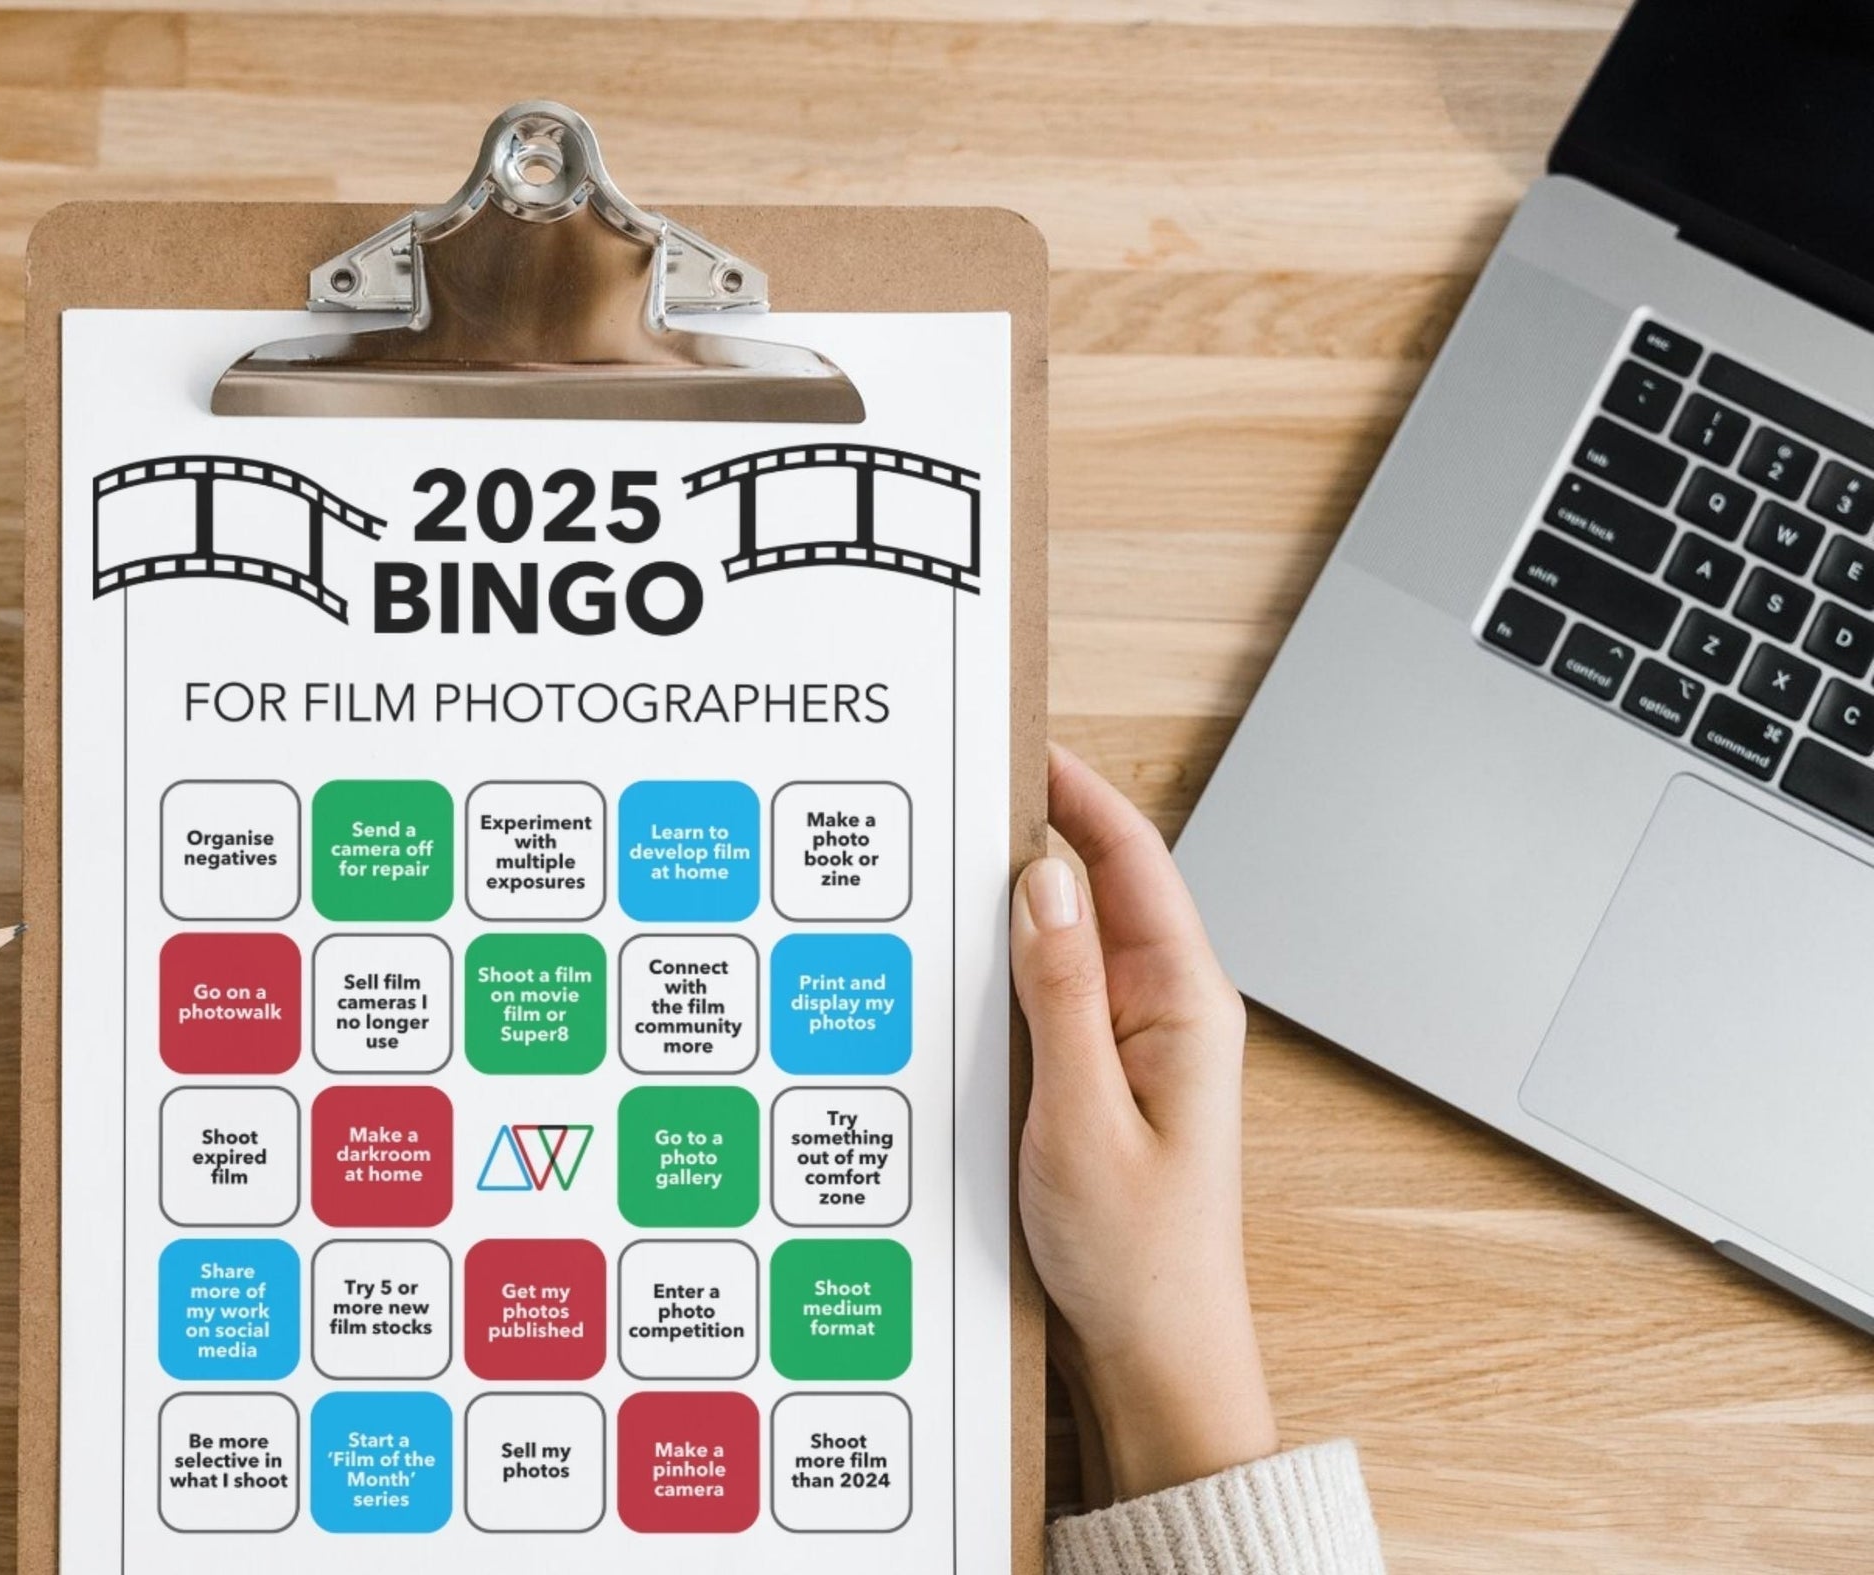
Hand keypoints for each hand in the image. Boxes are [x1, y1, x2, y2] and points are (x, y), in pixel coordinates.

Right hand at [1013, 747, 1276, 1501]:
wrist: (1153, 1357)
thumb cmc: (1137, 1257)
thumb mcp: (1083, 1116)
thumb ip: (1060, 992)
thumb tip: (1041, 879)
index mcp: (1184, 1005)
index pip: (1132, 861)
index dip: (1076, 792)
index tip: (1019, 743)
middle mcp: (1161, 1012)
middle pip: (1091, 889)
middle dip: (1027, 833)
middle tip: (950, 791)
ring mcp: (1125, 1045)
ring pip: (1058, 943)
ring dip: (1005, 907)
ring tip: (938, 866)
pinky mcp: (1091, 1080)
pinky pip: (1042, 998)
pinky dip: (997, 970)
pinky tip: (949, 968)